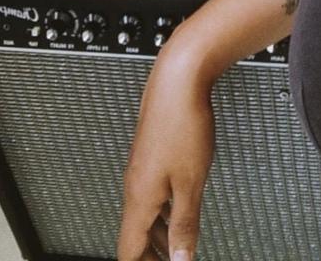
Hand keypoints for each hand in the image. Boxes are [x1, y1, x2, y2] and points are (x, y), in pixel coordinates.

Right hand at [117, 37, 215, 260]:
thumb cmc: (183, 122)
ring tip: (177, 251)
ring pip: (146, 215)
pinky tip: (179, 214)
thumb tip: (182, 259)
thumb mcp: (191, 181)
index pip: (129, 250)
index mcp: (140, 197)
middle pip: (135, 236)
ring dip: (160, 236)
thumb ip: (186, 223)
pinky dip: (165, 213)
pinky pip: (154, 195)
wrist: (179, 78)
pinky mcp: (154, 155)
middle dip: (151, 256)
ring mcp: (143, 169)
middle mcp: (136, 185)